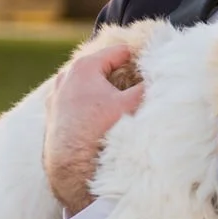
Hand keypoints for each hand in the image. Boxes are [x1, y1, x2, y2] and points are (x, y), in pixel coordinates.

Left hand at [44, 45, 145, 213]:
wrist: (71, 166)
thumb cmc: (99, 131)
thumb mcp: (130, 105)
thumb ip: (147, 86)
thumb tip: (164, 76)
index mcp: (85, 67)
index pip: (119, 52)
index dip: (138, 59)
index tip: (151, 67)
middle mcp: (66, 76)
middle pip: (102, 67)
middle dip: (120, 75)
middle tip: (138, 85)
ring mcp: (57, 95)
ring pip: (89, 83)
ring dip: (105, 89)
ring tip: (120, 102)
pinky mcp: (53, 113)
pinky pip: (77, 99)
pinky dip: (90, 103)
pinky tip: (102, 117)